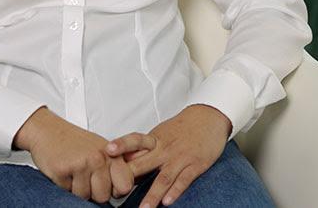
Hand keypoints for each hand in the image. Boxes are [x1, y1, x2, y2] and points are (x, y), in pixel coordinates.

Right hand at [14, 107, 134, 201]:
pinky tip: (64, 171)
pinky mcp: (63, 170)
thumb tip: (121, 192)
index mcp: (112, 154)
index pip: (125, 186)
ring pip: (84, 196)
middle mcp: (99, 159)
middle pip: (103, 196)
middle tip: (84, 176)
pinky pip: (68, 192)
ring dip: (77, 188)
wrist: (48, 130)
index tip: (107, 185)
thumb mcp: (101, 149)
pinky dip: (64, 185)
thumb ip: (113, 168)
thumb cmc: (74, 142)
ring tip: (73, 171)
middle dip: (93, 192)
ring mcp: (81, 164)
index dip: (115, 190)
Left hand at [105, 105, 230, 207]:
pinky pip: (184, 180)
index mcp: (155, 140)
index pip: (135, 141)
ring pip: (164, 178)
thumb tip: (123, 161)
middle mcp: (165, 149)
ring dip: (152, 195)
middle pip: (144, 163)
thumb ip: (144, 148)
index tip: (108, 150)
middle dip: (129, 178)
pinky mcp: (195, 165)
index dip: (122, 145)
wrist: (209, 117)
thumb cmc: (183, 127)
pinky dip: (175, 191)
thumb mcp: (161, 133)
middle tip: (116, 192)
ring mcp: (180, 158)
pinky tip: (167, 202)